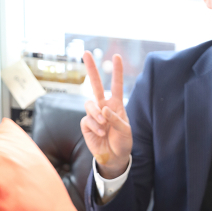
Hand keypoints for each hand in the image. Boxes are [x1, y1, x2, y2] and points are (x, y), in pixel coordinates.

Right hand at [80, 52, 132, 177]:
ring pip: (89, 104)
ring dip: (97, 114)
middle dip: (91, 69)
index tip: (117, 57)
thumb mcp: (125, 130)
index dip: (117, 72)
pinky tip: (100, 133)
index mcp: (116, 105)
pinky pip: (87, 119)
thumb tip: (103, 109)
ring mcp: (94, 115)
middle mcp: (104, 106)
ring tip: (104, 126)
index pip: (117, 85)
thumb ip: (116, 119)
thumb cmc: (123, 142)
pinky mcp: (86, 124)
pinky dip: (95, 126)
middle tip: (86, 53)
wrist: (114, 157)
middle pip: (96, 85)